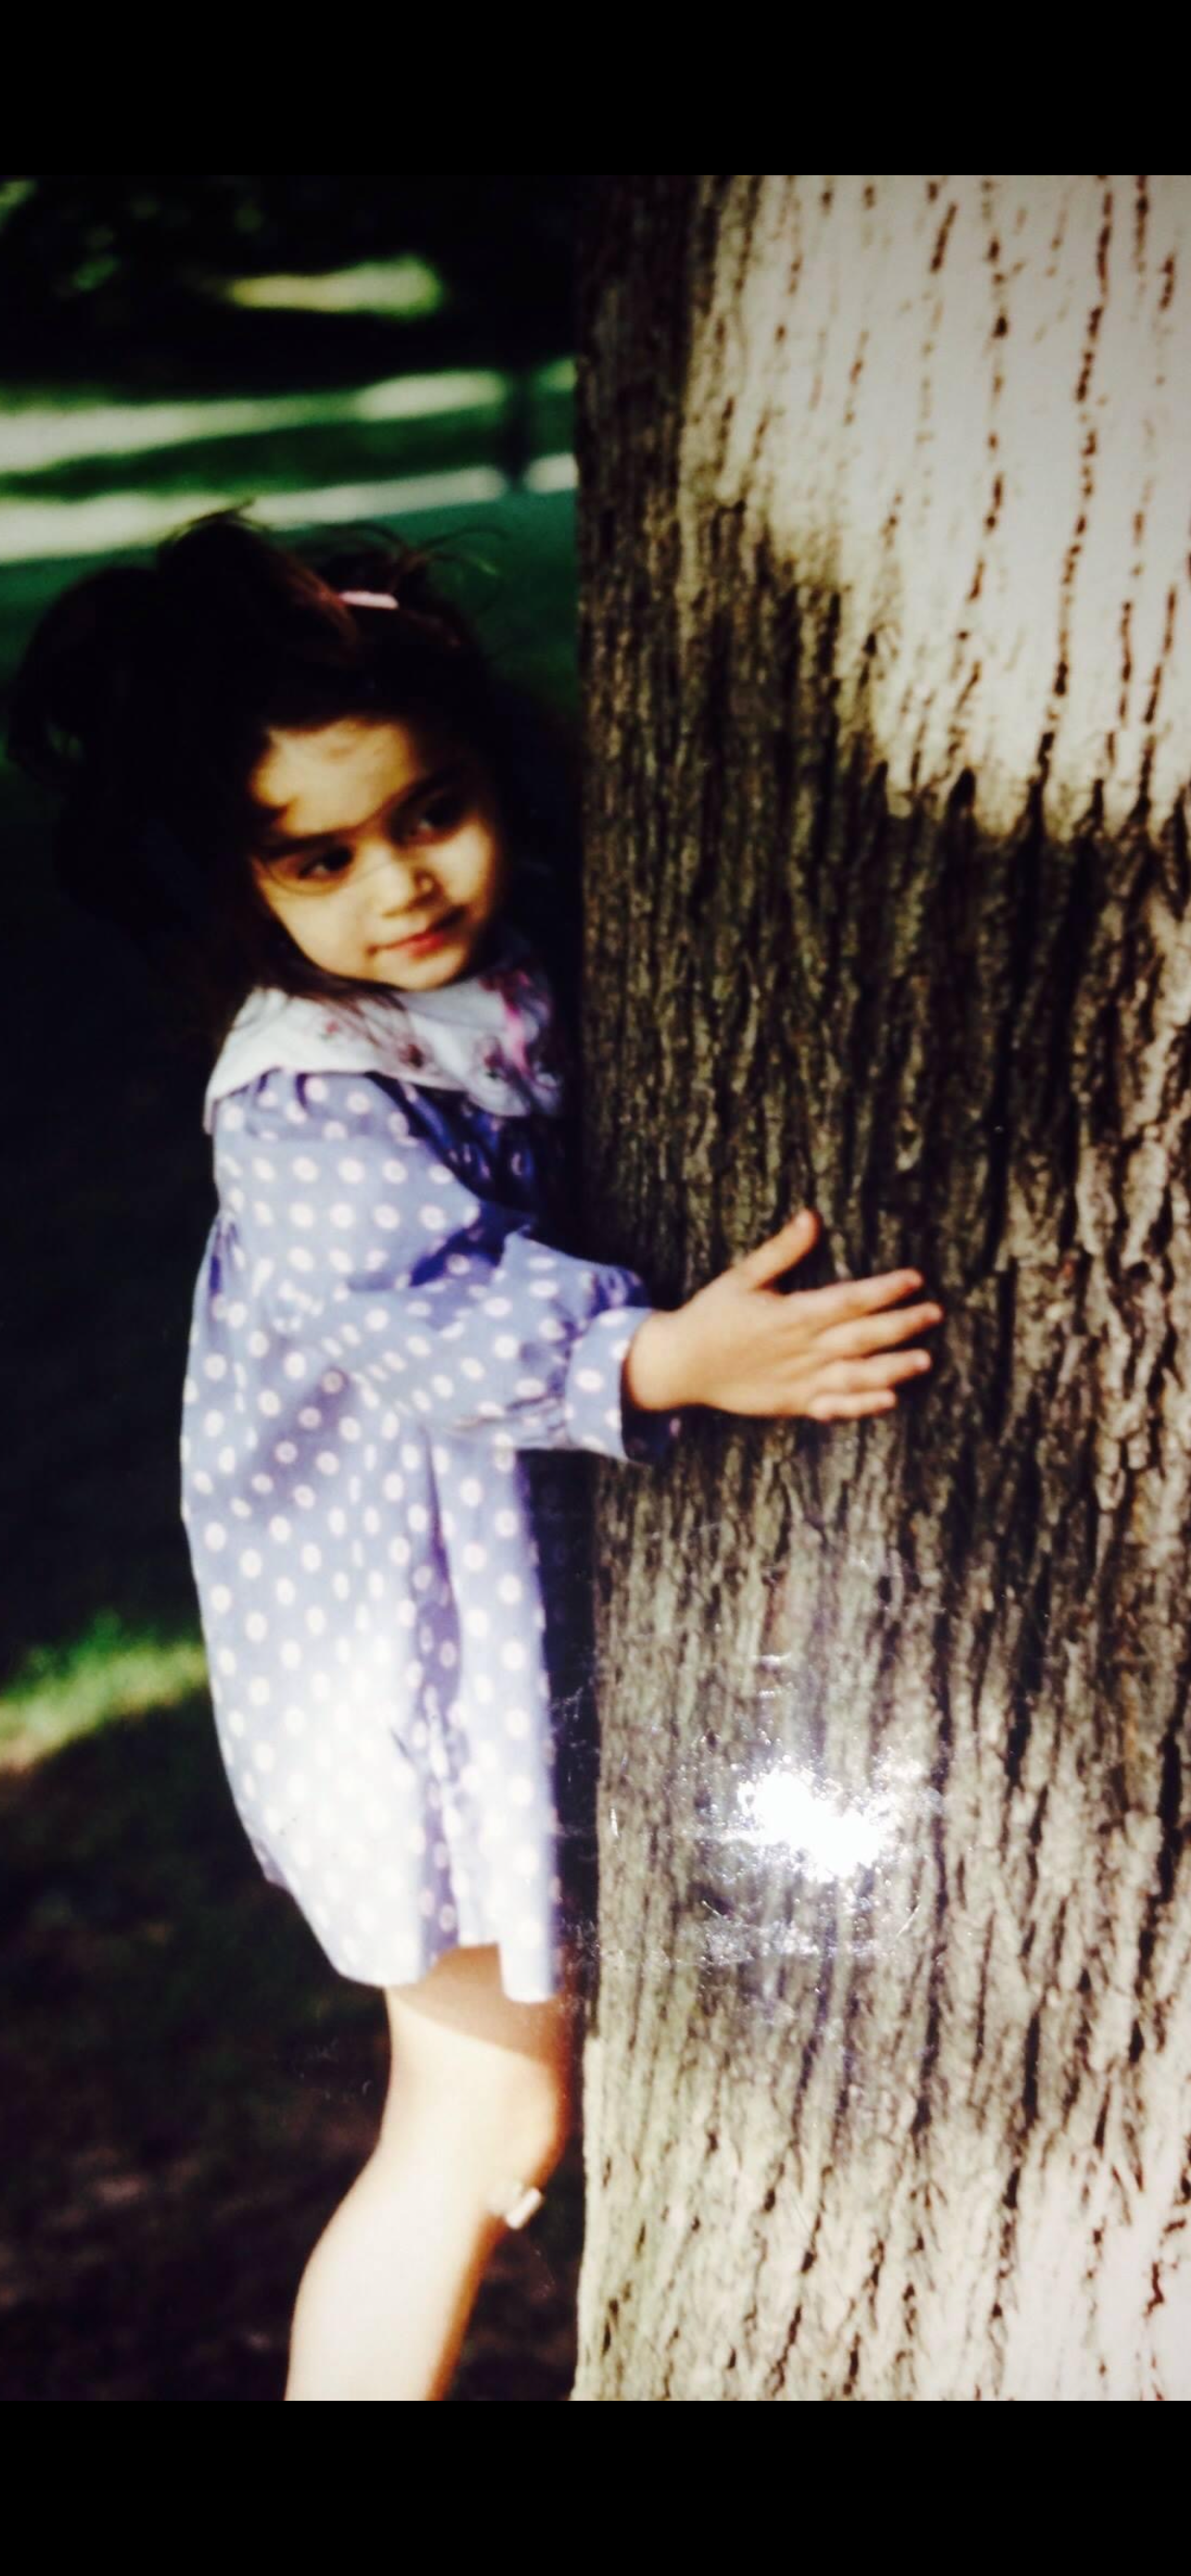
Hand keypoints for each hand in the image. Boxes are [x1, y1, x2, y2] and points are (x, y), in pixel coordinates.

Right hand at [623, 1209, 943, 1420]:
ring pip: (854, 1376)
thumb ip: (781, 1251)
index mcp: (790, 1314)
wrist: (681, 1365)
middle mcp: (800, 1349)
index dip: (883, 1290)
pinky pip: (832, 1407)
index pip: (847, 1300)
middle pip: (860, 1336)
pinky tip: (887, 1400)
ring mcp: (798, 1380)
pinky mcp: (793, 1403)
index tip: (913, 1279)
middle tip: (934, 1313)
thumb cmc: (712, 1316)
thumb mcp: (742, 1277)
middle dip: (900, 1325)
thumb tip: (811, 1218)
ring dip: (891, 1369)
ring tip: (924, 1360)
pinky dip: (859, 1405)